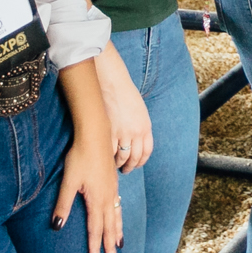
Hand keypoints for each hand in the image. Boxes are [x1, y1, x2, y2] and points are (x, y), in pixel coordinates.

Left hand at [53, 137, 124, 252]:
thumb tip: (56, 226)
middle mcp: (108, 198)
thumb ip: (63, 204)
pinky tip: (117, 219)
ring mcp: (112, 190)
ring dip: (117, 233)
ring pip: (116, 217)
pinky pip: (118, 207)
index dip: (94, 248)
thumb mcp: (68, 181)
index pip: (96, 230)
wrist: (95, 135)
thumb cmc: (80, 156)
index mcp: (97, 200)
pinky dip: (119, 219)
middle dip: (110, 246)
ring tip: (119, 246)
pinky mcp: (113, 183)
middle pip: (110, 227)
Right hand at [95, 43, 153, 172]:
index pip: (146, 152)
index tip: (135, 165)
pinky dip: (108, 158)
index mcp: (146, 127)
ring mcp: (122, 133)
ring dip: (118, 165)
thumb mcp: (140, 111)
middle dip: (129, 166)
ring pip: (122, 158)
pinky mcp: (108, 132)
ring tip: (114, 166)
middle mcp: (136, 132)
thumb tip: (136, 142)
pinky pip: (109, 152)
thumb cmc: (125, 94)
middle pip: (135, 158)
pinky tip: (105, 158)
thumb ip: (140, 127)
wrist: (112, 82)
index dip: (140, 162)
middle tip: (124, 170)